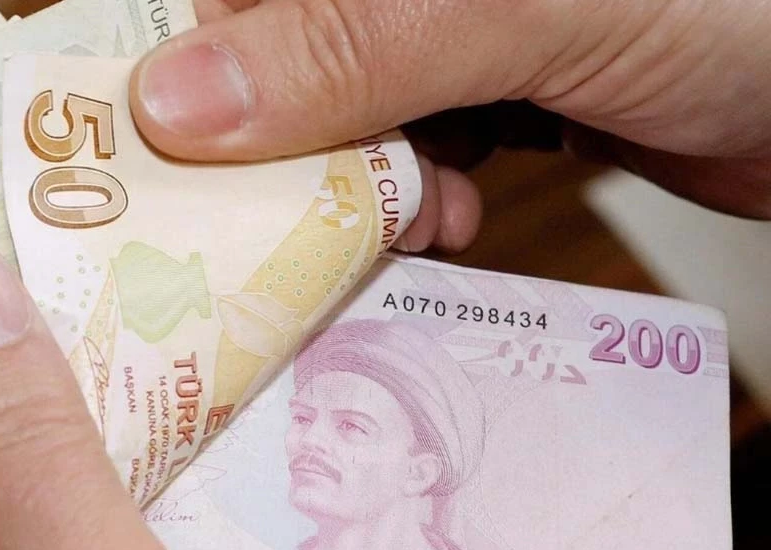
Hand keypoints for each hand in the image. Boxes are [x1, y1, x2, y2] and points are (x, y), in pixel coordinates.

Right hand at [129, 0, 770, 252]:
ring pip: (325, 117)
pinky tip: (449, 215)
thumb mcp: (531, 6)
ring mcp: (437, 28)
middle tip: (294, 219)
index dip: (174, 62)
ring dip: (346, 189)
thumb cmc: (731, 3)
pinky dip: (405, 199)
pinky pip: (392, 150)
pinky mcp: (478, 85)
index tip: (146, 160)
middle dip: (273, 147)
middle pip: (265, 58)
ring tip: (413, 217)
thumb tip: (172, 103)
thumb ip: (357, 41)